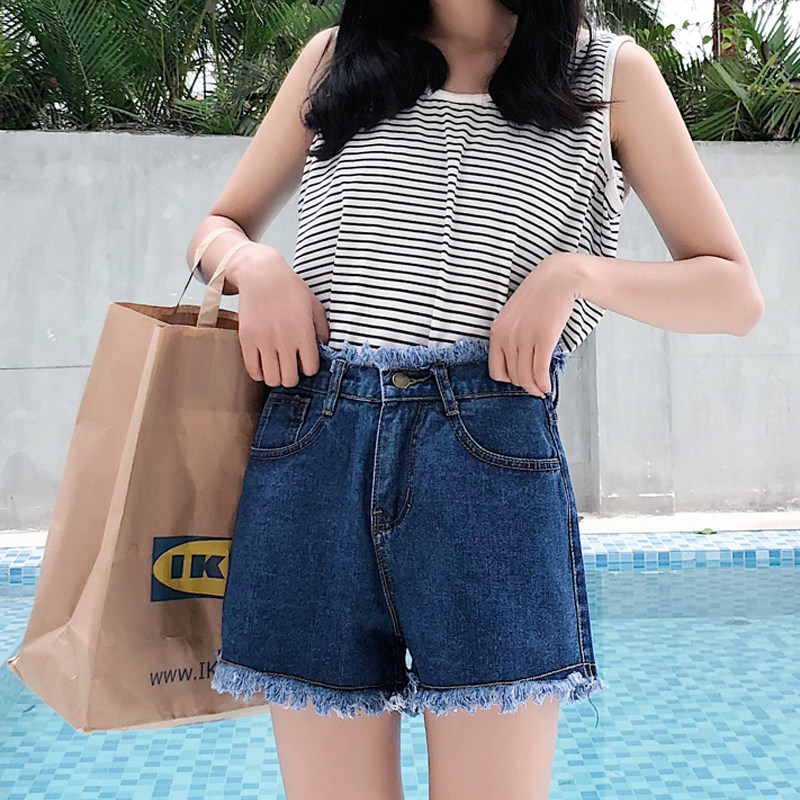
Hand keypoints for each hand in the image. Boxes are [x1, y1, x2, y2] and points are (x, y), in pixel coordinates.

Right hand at [229, 244, 329, 386]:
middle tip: (290, 366)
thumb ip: (322, 329)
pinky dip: (259, 373)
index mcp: (304, 332)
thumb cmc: (290, 288)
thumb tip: (324, 348)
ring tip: (277, 367)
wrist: (261, 274)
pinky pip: (253, 371)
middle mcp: (284, 340)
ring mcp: (264, 341)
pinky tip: (263, 365)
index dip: (309, 367)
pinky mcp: (247, 340)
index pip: (310, 368)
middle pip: (290, 379)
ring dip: (276, 377)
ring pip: (272, 379)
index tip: (305, 360)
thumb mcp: (314, 305)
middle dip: (292, 376)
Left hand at [488, 253, 581, 396]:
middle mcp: (507, 337)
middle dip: (525, 386)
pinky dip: (544, 383)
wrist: (557, 279)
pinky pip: (540, 371)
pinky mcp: (543, 338)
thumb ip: (510, 338)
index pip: (495, 370)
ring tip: (542, 390)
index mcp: (496, 332)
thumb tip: (516, 364)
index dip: (508, 380)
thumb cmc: (538, 297)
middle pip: (513, 377)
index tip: (519, 380)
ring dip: (535, 388)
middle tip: (535, 387)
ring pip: (526, 377)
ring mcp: (524, 338)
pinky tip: (548, 386)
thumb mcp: (513, 317)